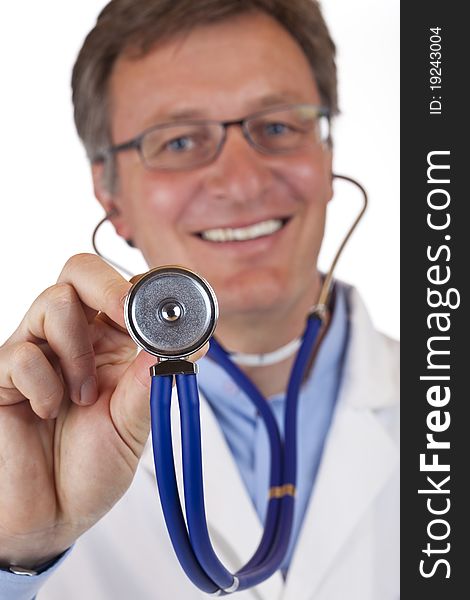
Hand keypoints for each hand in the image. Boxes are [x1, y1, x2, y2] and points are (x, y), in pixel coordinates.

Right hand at [0, 254, 204, 568]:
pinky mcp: (2, 375)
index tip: (166, 303)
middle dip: (108, 287)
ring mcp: (36, 353)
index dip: (144, 286)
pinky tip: (49, 411)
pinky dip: (44, 384)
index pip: (122, 290)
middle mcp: (73, 339)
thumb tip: (192, 341)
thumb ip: (152, 380)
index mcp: (110, 346)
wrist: (51, 516)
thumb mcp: (133, 424)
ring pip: (54, 302)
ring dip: (77, 350)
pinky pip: (21, 353)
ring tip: (81, 396)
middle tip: (125, 317)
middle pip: (81, 272)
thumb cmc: (91, 468)